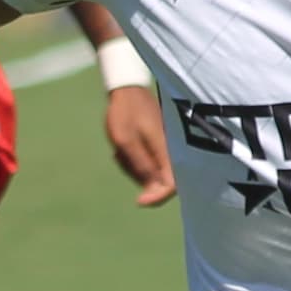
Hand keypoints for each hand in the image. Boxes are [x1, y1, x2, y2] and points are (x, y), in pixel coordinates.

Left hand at [103, 80, 173, 206]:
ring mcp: (166, 148)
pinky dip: (134, 161)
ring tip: (119, 151)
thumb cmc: (126, 113)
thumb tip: (152, 190)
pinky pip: (149, 163)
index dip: (157, 197)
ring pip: (153, 173)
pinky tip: (122, 149)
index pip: (172, 185)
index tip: (138, 201)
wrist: (126, 89)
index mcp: (167, 150)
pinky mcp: (160, 145)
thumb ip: (141, 166)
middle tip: (120, 160)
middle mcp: (172, 150)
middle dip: (139, 179)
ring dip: (133, 169)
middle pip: (162, 182)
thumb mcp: (126, 142)